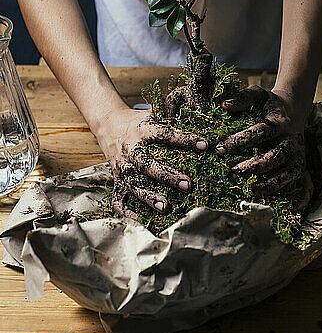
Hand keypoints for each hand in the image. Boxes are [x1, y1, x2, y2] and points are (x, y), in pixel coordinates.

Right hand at [95, 105, 207, 219]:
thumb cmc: (138, 121)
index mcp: (142, 130)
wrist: (107, 124)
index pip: (164, 134)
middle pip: (146, 164)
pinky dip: (126, 210)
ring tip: (165, 207)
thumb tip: (201, 115)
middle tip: (187, 184)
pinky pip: (118, 197)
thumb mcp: (153, 114)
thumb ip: (173, 116)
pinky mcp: (116, 179)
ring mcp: (122, 166)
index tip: (203, 145)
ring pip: (133, 184)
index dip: (184, 139)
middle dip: (166, 176)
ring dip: (148, 196)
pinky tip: (140, 219)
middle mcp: (131, 149)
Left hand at [216, 86, 308, 197]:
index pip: (261, 132)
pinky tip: (262, 192)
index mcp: (279, 121)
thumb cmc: (269, 104)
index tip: (220, 148)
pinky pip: (293, 179)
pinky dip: (280, 188)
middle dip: (254, 165)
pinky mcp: (299, 163)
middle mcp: (291, 138)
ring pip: (287, 170)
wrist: (293, 110)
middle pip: (276, 154)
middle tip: (232, 171)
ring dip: (269, 181)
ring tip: (249, 187)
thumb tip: (224, 105)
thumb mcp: (257, 94)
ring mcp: (297, 152)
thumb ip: (242, 98)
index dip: (240, 140)